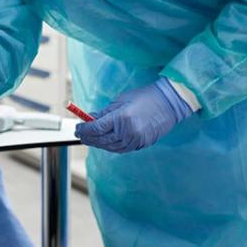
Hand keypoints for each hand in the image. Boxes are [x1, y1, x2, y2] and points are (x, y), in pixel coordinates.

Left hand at [74, 78, 192, 152]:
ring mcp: (134, 140)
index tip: (77, 128)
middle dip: (88, 138)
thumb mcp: (121, 100)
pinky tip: (104, 142)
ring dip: (98, 143)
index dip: (84, 129)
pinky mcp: (140, 145)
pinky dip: (110, 147)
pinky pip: (120, 149)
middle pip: (101, 140)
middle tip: (80, 134)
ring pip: (110, 147)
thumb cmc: (145, 97)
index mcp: (121, 119)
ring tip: (89, 138)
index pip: (96, 128)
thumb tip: (91, 118)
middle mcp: (127, 132)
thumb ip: (105, 112)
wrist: (168, 104)